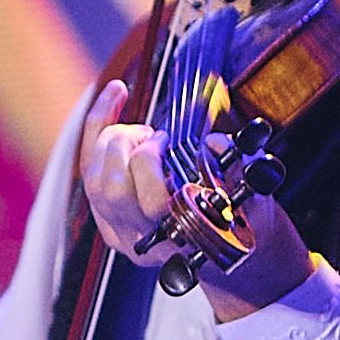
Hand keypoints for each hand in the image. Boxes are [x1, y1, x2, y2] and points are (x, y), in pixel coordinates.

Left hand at [76, 79, 312, 319]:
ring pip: (93, 178)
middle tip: (154, 136)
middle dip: (128, 147)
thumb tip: (213, 142)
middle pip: (113, 190)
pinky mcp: (103, 214)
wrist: (226, 246)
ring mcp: (118, 230)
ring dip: (113, 138)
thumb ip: (238, 170)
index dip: (151, 163)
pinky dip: (98, 125)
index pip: (150, 204)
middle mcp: (142, 241)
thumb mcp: (252, 197)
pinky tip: (116, 94)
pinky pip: (87, 166)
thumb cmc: (240, 221)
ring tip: (143, 132)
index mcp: (178, 240)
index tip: (168, 141)